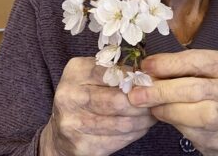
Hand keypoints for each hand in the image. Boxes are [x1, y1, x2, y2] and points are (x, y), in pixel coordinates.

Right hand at [40, 57, 155, 155]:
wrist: (60, 132)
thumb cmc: (84, 96)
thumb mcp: (93, 75)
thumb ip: (116, 71)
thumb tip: (149, 75)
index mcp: (76, 71)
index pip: (113, 73)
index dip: (136, 79)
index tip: (153, 82)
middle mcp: (69, 95)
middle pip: (118, 101)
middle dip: (143, 102)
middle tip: (157, 101)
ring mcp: (73, 122)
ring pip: (121, 123)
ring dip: (143, 120)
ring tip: (152, 114)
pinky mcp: (81, 145)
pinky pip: (118, 140)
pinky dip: (135, 133)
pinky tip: (140, 127)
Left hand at [127, 50, 217, 155]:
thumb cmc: (209, 92)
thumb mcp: (202, 73)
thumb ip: (180, 69)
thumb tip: (147, 69)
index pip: (198, 60)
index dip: (170, 63)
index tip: (146, 65)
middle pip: (194, 87)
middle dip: (161, 88)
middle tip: (137, 91)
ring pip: (192, 109)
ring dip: (163, 104)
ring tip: (144, 101)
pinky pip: (190, 125)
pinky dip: (169, 117)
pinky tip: (158, 112)